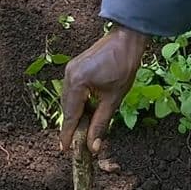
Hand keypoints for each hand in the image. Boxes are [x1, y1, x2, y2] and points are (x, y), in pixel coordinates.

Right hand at [59, 26, 150, 154]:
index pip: (70, 115)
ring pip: (69, 100)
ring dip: (76, 115)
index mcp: (77, 82)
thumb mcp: (114, 99)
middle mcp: (68, 75)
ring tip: (82, 131)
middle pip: (67, 108)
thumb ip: (101, 123)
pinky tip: (86, 112)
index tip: (64, 150)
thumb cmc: (124, 66)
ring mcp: (70, 70)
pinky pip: (72, 91)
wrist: (126, 39)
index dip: (68, 134)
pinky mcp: (74, 68)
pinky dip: (78, 103)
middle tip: (77, 145)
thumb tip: (93, 146)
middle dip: (72, 126)